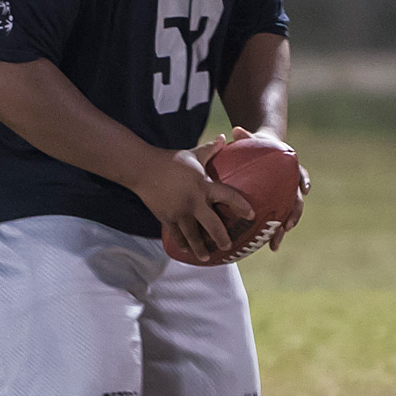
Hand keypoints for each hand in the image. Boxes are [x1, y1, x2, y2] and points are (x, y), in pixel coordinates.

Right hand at [130, 135, 253, 262]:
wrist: (143, 169)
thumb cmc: (171, 160)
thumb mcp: (193, 154)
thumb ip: (210, 149)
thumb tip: (224, 137)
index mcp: (203, 185)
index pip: (228, 196)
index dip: (241, 206)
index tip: (251, 214)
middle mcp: (193, 202)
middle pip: (212, 225)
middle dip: (222, 238)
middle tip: (228, 246)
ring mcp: (179, 212)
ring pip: (193, 236)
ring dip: (201, 249)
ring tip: (207, 257)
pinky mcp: (166, 218)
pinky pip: (176, 235)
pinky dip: (183, 244)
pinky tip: (188, 250)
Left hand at [230, 126, 310, 251]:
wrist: (265, 152)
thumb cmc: (259, 145)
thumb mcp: (253, 140)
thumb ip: (245, 136)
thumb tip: (235, 129)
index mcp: (288, 168)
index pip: (300, 174)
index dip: (304, 181)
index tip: (305, 190)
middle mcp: (290, 184)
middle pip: (296, 201)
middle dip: (293, 215)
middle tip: (287, 227)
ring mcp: (284, 196)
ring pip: (287, 216)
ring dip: (282, 231)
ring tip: (274, 244)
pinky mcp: (276, 205)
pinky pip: (276, 220)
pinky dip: (273, 233)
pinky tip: (267, 247)